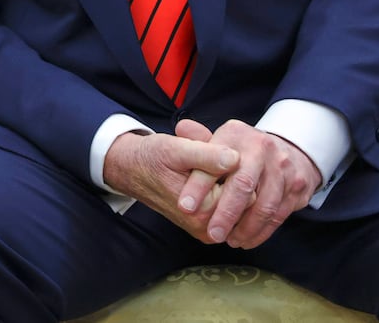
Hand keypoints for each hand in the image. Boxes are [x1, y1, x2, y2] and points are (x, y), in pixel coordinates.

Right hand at [102, 125, 237, 241]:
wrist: (132, 170)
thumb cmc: (152, 157)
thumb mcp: (176, 149)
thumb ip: (206, 155)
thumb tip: (235, 158)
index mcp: (202, 211)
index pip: (247, 191)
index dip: (238, 169)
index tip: (221, 155)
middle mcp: (206, 228)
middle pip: (246, 202)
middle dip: (235, 179)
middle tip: (213, 159)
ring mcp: (205, 230)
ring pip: (238, 207)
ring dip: (229, 186)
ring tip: (208, 168)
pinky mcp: (204, 227)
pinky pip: (227, 210)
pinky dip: (223, 193)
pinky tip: (208, 178)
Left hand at [174, 119, 320, 249]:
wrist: (286, 150)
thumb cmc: (240, 150)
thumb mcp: (218, 139)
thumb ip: (198, 141)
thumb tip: (180, 128)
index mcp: (236, 134)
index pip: (214, 162)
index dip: (199, 186)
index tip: (185, 207)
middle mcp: (262, 148)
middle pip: (243, 184)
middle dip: (226, 213)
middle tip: (212, 233)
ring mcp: (282, 167)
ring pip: (265, 204)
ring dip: (246, 227)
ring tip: (229, 240)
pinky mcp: (297, 186)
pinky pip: (279, 214)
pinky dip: (262, 231)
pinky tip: (246, 240)